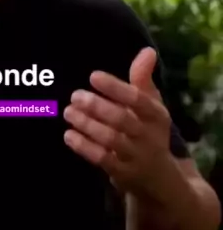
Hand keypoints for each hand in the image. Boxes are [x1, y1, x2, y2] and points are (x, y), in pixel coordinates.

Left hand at [63, 47, 173, 198]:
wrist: (160, 179)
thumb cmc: (149, 133)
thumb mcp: (151, 106)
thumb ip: (143, 79)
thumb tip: (147, 50)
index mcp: (157, 115)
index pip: (138, 99)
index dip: (115, 88)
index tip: (92, 76)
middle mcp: (149, 136)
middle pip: (122, 119)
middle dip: (96, 106)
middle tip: (74, 96)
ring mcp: (137, 157)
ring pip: (110, 140)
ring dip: (87, 125)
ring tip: (68, 112)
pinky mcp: (123, 174)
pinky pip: (102, 159)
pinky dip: (84, 147)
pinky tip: (69, 135)